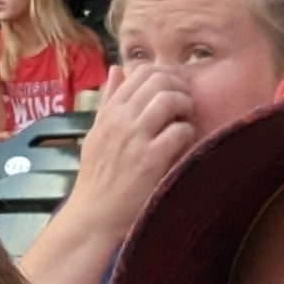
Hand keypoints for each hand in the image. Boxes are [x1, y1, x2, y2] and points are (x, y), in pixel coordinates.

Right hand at [61, 62, 199, 226]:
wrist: (94, 215)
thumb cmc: (97, 176)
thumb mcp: (96, 133)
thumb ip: (108, 101)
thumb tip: (116, 69)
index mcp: (108, 112)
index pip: (141, 71)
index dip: (165, 72)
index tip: (174, 86)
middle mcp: (120, 120)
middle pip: (159, 80)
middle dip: (180, 86)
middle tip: (186, 102)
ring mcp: (136, 139)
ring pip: (170, 99)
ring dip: (186, 105)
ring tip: (186, 119)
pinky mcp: (152, 160)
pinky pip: (180, 131)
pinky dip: (188, 132)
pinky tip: (184, 143)